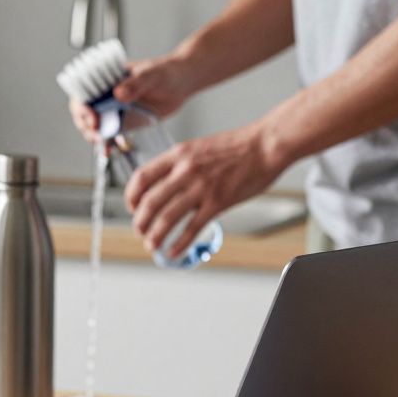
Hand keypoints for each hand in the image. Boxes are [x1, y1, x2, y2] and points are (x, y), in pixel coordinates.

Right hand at [70, 54, 197, 144]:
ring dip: (94, 137)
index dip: (82, 106)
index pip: (83, 93)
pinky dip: (107, 144)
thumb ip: (135, 84)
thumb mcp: (151, 75)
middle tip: (97, 134)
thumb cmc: (166, 72)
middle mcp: (106, 94)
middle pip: (84, 112)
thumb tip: (117, 94)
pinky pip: (110, 135)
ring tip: (103, 144)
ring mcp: (114, 109)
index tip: (92, 118)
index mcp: (107, 79)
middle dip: (86, 125)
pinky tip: (109, 150)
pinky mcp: (123, 122)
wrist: (182, 83)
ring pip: (95, 126)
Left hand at [126, 123, 287, 257]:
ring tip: (152, 244)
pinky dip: (178, 244)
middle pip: (149, 202)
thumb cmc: (238, 146)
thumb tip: (166, 186)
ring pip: (166, 218)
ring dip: (154, 236)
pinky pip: (192, 229)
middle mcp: (185, 171)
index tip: (132, 207)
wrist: (266, 145)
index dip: (131, 196)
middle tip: (140, 231)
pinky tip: (173, 251)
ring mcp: (201, 188)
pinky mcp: (217, 203)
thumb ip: (180, 165)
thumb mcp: (199, 147)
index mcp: (178, 154)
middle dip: (140, 222)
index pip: (142, 177)